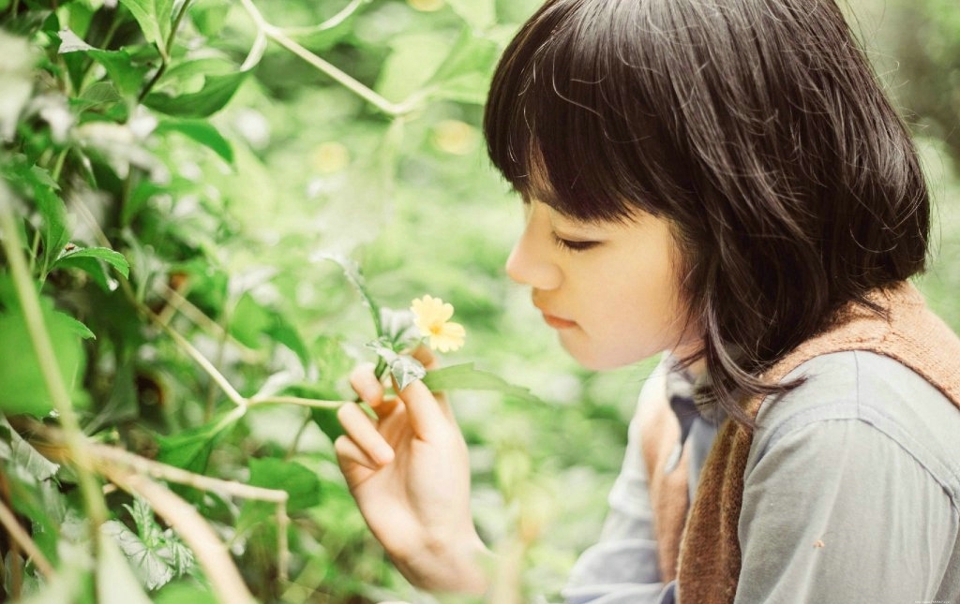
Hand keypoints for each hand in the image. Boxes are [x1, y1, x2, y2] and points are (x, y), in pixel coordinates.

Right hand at [335, 351, 489, 593]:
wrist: (427, 537)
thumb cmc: (444, 485)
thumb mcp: (438, 433)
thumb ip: (419, 393)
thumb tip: (402, 357)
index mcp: (426, 408)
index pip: (413, 368)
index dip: (405, 353)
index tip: (398, 348)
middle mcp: (398, 419)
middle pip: (371, 379)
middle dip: (365, 378)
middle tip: (372, 393)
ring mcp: (374, 440)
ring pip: (350, 409)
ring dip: (364, 429)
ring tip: (384, 456)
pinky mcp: (353, 463)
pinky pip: (342, 440)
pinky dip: (358, 451)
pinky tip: (376, 469)